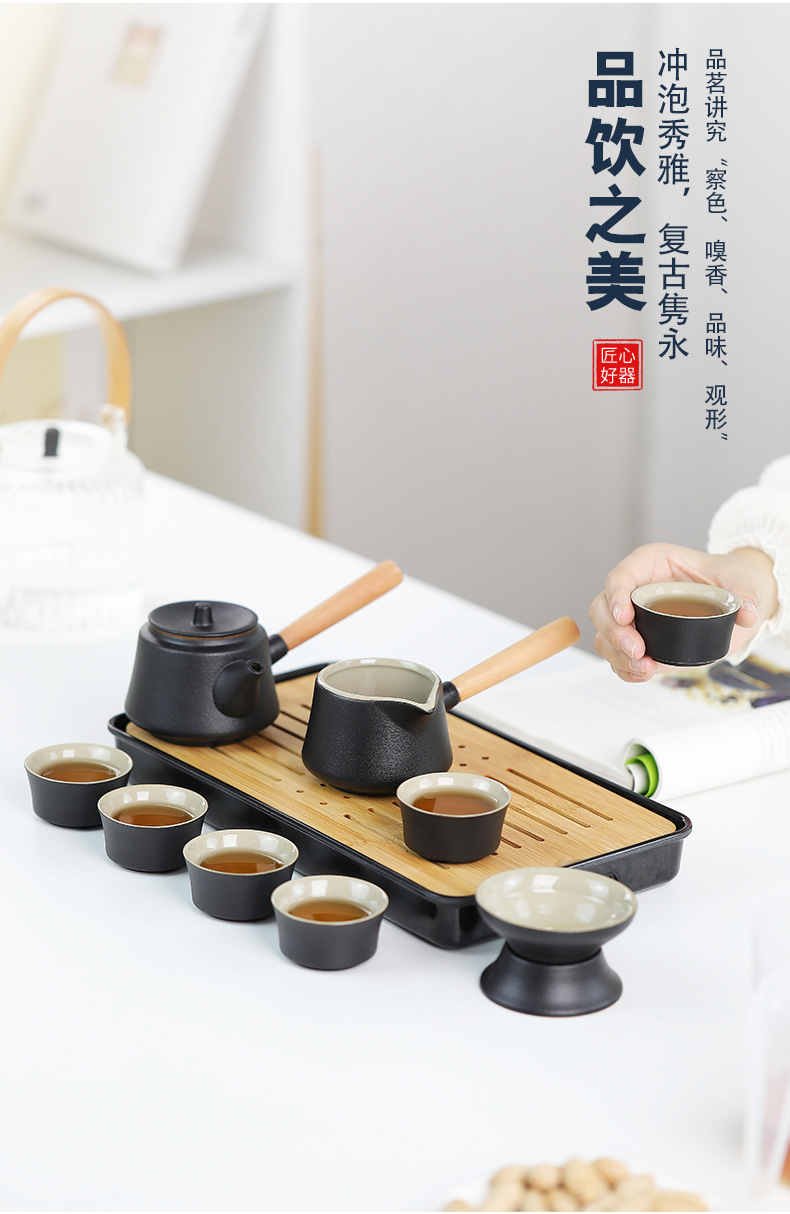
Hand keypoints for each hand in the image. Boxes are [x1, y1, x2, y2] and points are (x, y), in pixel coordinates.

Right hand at [589, 543, 778, 681]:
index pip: (620, 576)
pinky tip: (642, 674)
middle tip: (638, 650)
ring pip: (604, 636)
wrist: (733, 600)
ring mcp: (632, 617)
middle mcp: (634, 590)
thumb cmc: (727, 579)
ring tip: (644, 667)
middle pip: (602, 609)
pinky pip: (617, 657)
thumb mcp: (739, 579)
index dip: (616, 596)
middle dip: (614, 633)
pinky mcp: (638, 640)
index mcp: (649, 564)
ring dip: (617, 654)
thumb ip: (743, 593)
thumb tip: (747, 615)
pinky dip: (624, 668)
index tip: (624, 616)